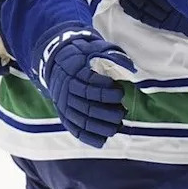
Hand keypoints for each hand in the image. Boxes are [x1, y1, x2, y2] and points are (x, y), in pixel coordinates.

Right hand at [35, 27, 136, 147]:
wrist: (57, 60)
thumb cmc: (83, 54)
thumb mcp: (96, 47)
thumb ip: (112, 55)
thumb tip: (131, 67)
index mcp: (73, 72)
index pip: (89, 85)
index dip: (105, 91)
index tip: (120, 92)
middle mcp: (66, 90)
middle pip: (86, 105)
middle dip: (106, 112)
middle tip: (122, 112)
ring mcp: (64, 104)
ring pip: (81, 119)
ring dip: (100, 126)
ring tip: (117, 126)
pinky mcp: (63, 114)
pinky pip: (74, 129)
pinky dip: (88, 137)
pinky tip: (102, 141)